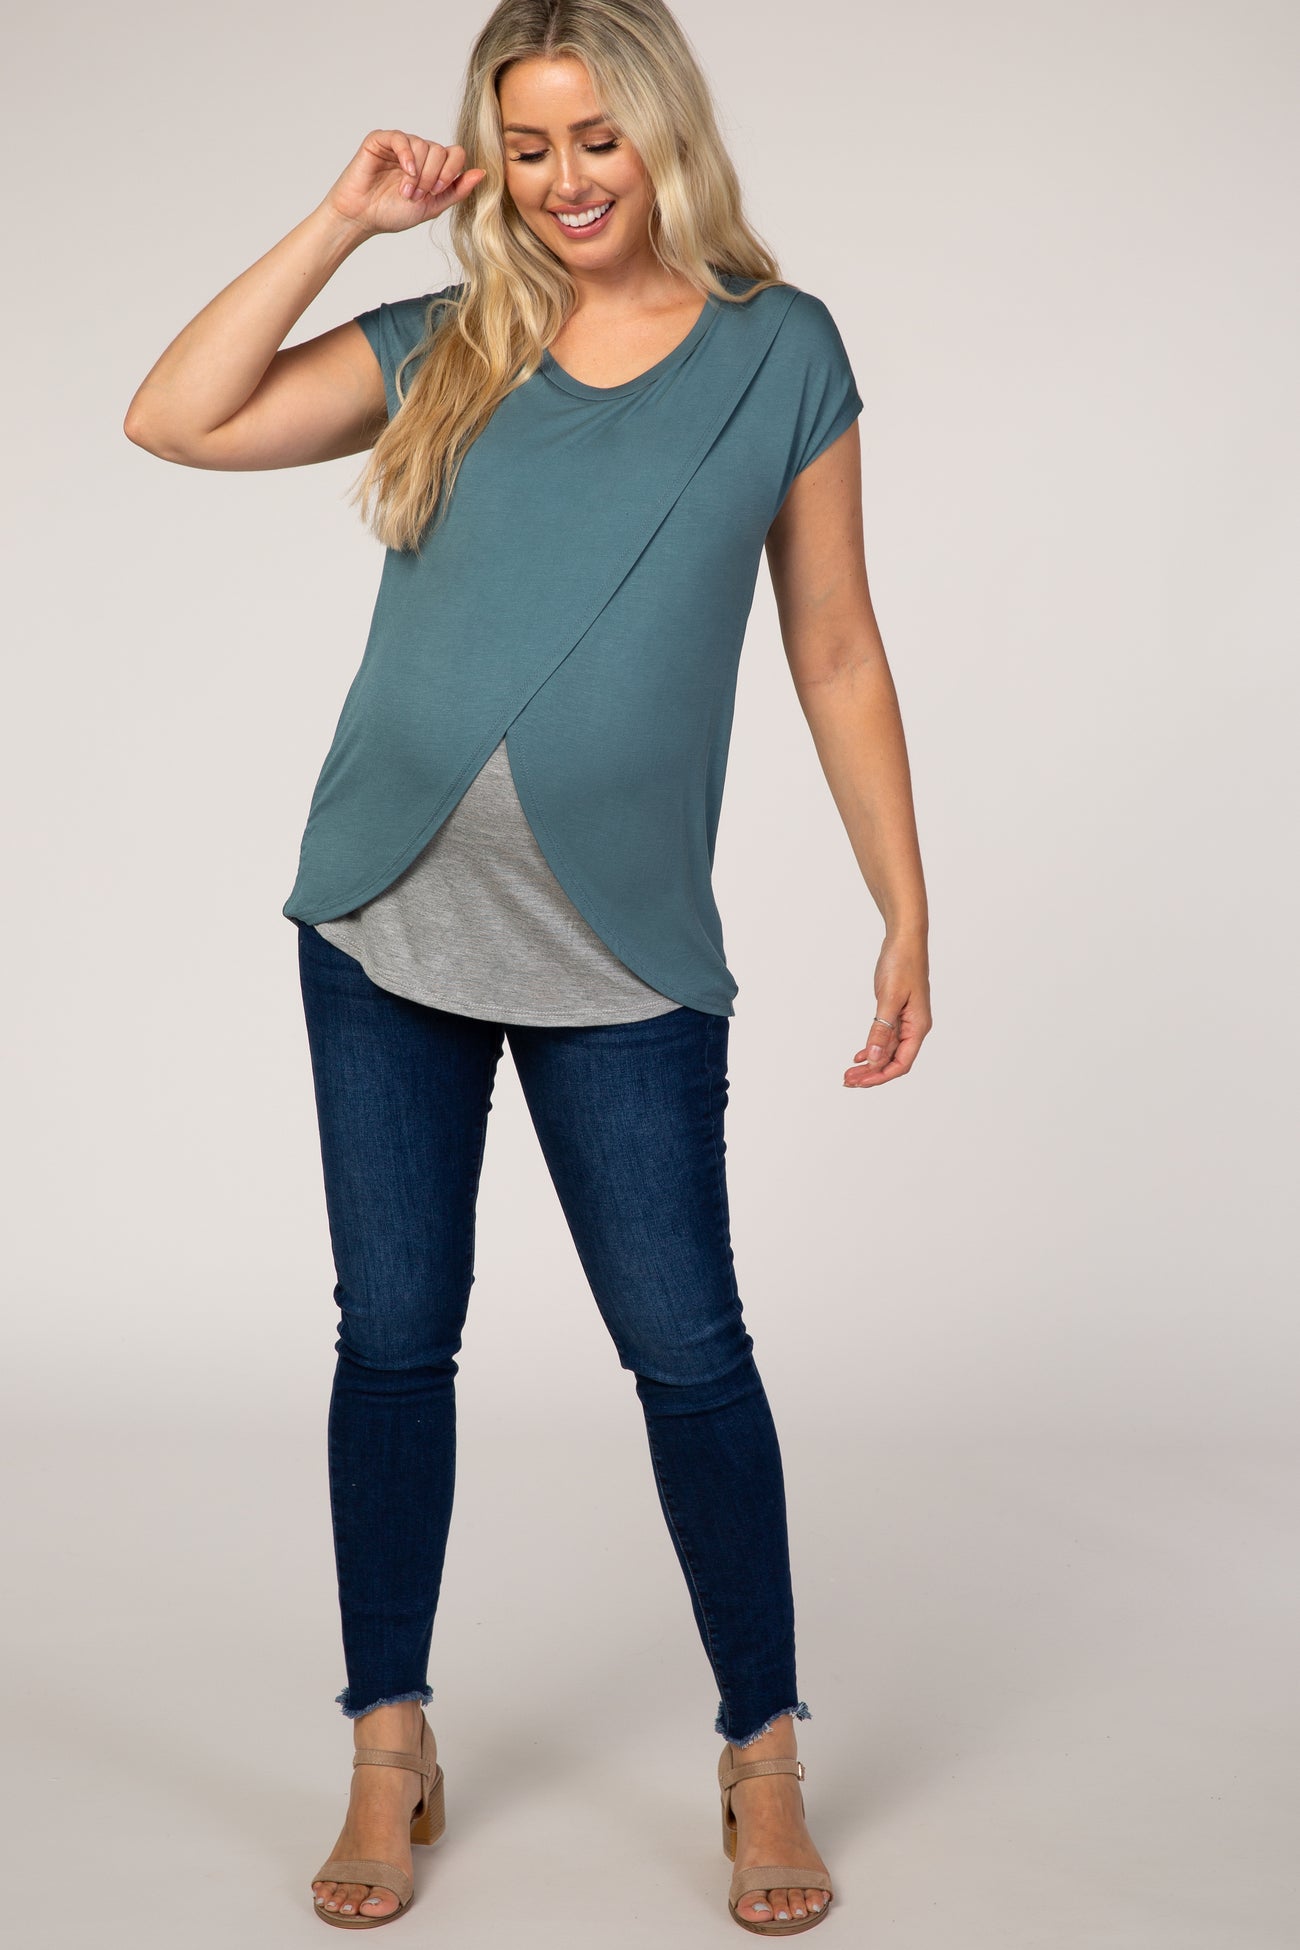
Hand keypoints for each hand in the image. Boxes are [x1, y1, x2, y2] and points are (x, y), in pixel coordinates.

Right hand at [323, 128, 486, 237]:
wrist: (363, 217)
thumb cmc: (393, 213)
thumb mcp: (433, 206)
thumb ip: (457, 191)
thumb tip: (481, 174)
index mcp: (433, 166)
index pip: (455, 154)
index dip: (451, 172)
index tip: (437, 191)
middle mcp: (419, 152)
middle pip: (440, 150)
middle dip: (432, 177)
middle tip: (417, 195)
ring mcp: (400, 144)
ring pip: (423, 144)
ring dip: (418, 173)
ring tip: (405, 191)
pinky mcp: (381, 140)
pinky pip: (401, 138)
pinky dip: (407, 155)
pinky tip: (405, 171)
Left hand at [844, 938, 930, 1086]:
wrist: (904, 941)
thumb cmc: (902, 964)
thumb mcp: (889, 997)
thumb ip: (881, 1029)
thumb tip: (875, 1057)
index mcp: (918, 1026)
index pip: (901, 1063)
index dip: (880, 1075)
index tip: (860, 1082)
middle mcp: (914, 1027)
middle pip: (893, 1061)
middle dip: (871, 1073)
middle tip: (847, 1080)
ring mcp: (905, 1021)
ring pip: (887, 1051)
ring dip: (869, 1063)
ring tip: (849, 1073)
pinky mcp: (896, 1013)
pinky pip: (885, 1038)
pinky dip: (872, 1048)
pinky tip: (859, 1056)